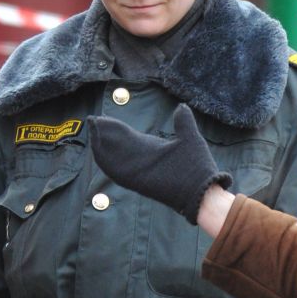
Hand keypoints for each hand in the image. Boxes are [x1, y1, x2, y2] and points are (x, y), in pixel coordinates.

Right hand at [88, 102, 231, 224]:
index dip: (116, 129)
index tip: (106, 117)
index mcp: (151, 151)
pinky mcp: (136, 181)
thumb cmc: (199, 167)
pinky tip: (97, 145)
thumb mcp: (190, 137)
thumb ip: (183, 122)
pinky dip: (105, 159)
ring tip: (93, 127)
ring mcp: (138, 173)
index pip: (128, 139)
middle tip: (94, 120)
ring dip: (101, 145)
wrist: (203, 190)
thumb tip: (181, 106)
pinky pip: (115, 171)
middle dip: (104, 134)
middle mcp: (142, 162)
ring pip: (113, 159)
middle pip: (117, 148)